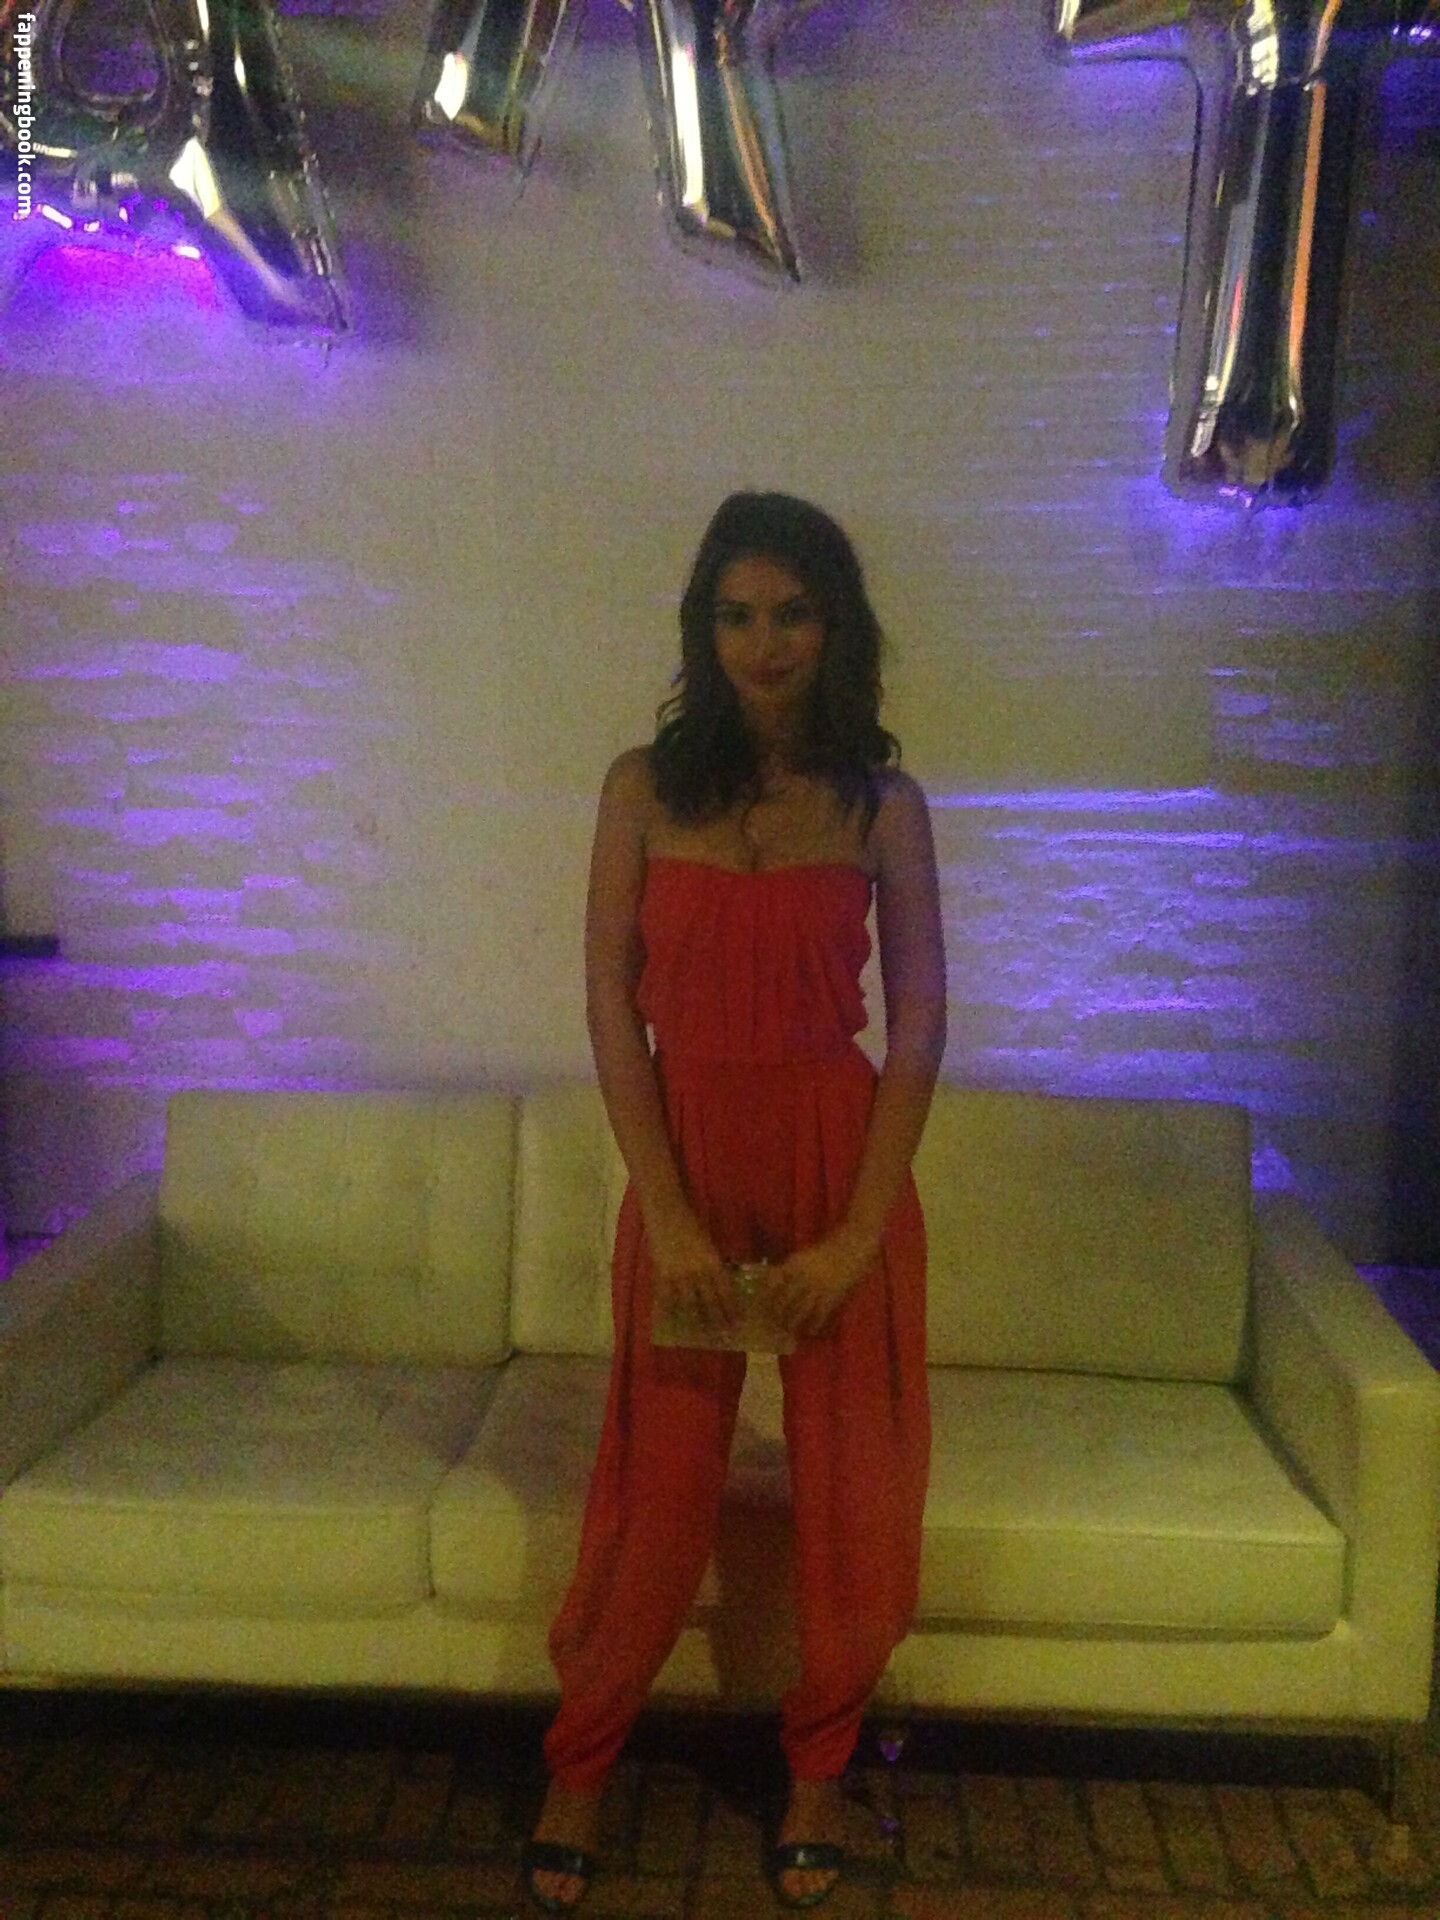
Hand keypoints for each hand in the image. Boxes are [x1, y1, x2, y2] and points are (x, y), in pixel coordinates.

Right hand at [647, 1207, 739, 1333]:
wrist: (666, 1211)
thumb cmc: (691, 1223)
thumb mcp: (709, 1244)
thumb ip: (713, 1264)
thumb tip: (720, 1285)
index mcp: (713, 1263)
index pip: (725, 1293)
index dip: (731, 1310)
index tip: (736, 1323)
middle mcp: (698, 1273)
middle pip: (709, 1304)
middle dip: (717, 1321)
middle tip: (722, 1335)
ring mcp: (678, 1276)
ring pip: (689, 1306)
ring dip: (696, 1322)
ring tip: (701, 1334)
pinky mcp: (661, 1275)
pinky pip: (667, 1300)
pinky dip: (671, 1312)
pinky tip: (675, 1322)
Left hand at [766, 1227, 876, 1339]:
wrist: (853, 1245)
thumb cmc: (828, 1249)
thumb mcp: (804, 1255)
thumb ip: (791, 1269)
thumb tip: (777, 1285)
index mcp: (794, 1264)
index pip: (772, 1283)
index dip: (765, 1297)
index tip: (760, 1306)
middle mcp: (802, 1277)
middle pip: (784, 1302)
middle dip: (778, 1315)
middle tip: (775, 1323)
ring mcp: (818, 1288)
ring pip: (800, 1312)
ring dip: (793, 1324)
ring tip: (790, 1330)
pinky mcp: (832, 1296)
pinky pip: (820, 1316)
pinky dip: (814, 1325)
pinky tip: (811, 1330)